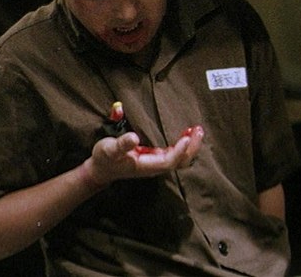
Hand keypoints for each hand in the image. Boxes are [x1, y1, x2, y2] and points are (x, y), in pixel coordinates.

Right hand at [83, 125, 203, 186]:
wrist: (101, 169)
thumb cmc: (105, 158)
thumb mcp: (109, 149)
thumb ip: (121, 144)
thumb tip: (133, 138)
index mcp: (145, 165)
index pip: (168, 161)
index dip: (178, 151)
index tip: (186, 138)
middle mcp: (154, 167)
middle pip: (179, 162)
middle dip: (191, 147)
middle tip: (198, 130)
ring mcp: (156, 164)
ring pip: (179, 159)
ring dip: (190, 146)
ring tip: (196, 130)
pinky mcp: (155, 159)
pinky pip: (175, 155)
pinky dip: (184, 145)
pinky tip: (187, 134)